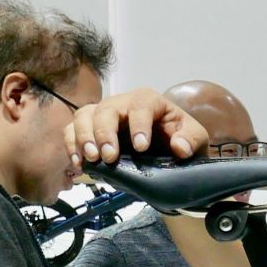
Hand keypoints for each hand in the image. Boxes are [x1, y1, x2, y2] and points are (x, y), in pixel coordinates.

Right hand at [66, 87, 208, 166]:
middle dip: (105, 132)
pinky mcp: (89, 130)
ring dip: (84, 137)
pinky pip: (71, 131)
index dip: (139, 125)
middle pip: (106, 109)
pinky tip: (79, 164)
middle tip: (109, 157)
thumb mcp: (195, 138)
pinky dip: (71, 146)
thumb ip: (191, 140)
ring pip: (84, 115)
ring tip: (92, 159)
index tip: (141, 148)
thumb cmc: (179, 139)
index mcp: (149, 101)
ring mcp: (103, 115)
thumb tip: (180, 148)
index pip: (141, 106)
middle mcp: (122, 104)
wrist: (166, 151)